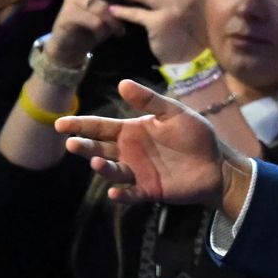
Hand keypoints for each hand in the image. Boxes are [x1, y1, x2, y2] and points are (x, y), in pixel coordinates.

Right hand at [46, 0, 128, 63]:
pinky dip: (109, 27)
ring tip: (122, 27)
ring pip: (99, 3)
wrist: (72, 45)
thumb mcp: (112, 5)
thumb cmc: (96, 22)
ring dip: (115, 17)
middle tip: (131, 1)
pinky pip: (94, 19)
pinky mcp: (68, 15)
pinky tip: (117, 34)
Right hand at [58, 78, 230, 205]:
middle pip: (99, 149)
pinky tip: (114, 192)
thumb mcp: (174, 112)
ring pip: (112, 171)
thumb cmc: (195, 135)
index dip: (80, 125)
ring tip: (97, 162)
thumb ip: (150, 100)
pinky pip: (131, 194)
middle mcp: (129, 152)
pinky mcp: (149, 190)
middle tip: (72, 143)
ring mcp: (137, 172)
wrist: (217, 163)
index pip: (99, 127)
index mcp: (131, 131)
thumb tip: (122, 83)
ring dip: (102, 168)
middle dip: (84, 146)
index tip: (60, 123)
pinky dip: (121, 194)